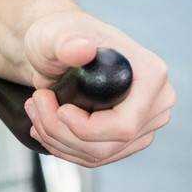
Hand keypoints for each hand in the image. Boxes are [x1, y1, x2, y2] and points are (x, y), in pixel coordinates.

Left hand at [20, 11, 173, 167]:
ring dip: (58, 140)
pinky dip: (64, 146)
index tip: (58, 108)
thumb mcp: (54, 34)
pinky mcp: (129, 139)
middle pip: (110, 145)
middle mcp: (156, 103)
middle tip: (35, 104)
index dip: (86, 128)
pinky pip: (95, 156)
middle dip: (62, 132)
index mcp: (151, 75)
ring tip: (36, 110)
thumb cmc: (59, 36)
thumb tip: (82, 49)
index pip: (125, 125)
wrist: (60, 46)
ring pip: (99, 155)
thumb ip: (65, 42)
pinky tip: (44, 126)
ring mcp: (145, 124)